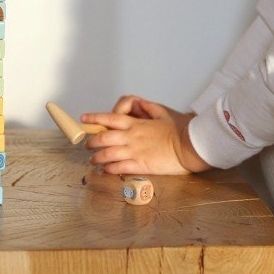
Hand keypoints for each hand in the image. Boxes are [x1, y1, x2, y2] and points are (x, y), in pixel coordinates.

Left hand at [81, 98, 210, 174]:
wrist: (190, 145)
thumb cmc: (180, 129)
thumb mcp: (162, 112)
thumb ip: (148, 107)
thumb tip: (139, 103)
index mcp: (136, 123)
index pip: (109, 119)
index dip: (94, 118)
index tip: (84, 119)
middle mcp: (132, 137)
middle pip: (103, 138)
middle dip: (92, 142)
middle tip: (87, 145)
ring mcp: (135, 151)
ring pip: (108, 154)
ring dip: (97, 158)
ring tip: (93, 160)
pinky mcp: (141, 165)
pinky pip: (119, 167)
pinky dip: (109, 169)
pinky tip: (106, 170)